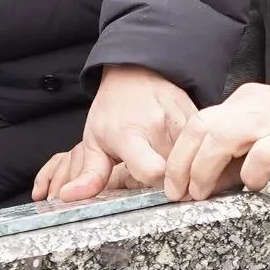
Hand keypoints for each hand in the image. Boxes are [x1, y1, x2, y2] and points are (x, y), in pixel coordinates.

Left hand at [31, 65, 194, 203]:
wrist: (135, 73)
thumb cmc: (113, 109)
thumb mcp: (94, 140)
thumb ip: (88, 174)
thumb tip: (69, 197)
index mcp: (130, 133)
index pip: (151, 171)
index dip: (150, 184)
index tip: (142, 182)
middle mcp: (158, 125)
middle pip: (172, 172)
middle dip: (163, 179)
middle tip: (148, 168)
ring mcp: (180, 118)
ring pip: (190, 160)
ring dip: (178, 166)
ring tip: (161, 156)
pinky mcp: (196, 116)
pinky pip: (199, 147)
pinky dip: (190, 154)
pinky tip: (175, 148)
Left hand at [163, 83, 269, 201]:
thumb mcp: (259, 154)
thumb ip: (228, 165)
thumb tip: (195, 186)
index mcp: (243, 102)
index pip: (198, 122)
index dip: (179, 155)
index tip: (172, 185)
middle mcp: (255, 104)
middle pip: (203, 125)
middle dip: (183, 162)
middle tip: (180, 194)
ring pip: (224, 134)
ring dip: (205, 168)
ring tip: (202, 194)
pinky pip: (263, 152)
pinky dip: (250, 171)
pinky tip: (252, 187)